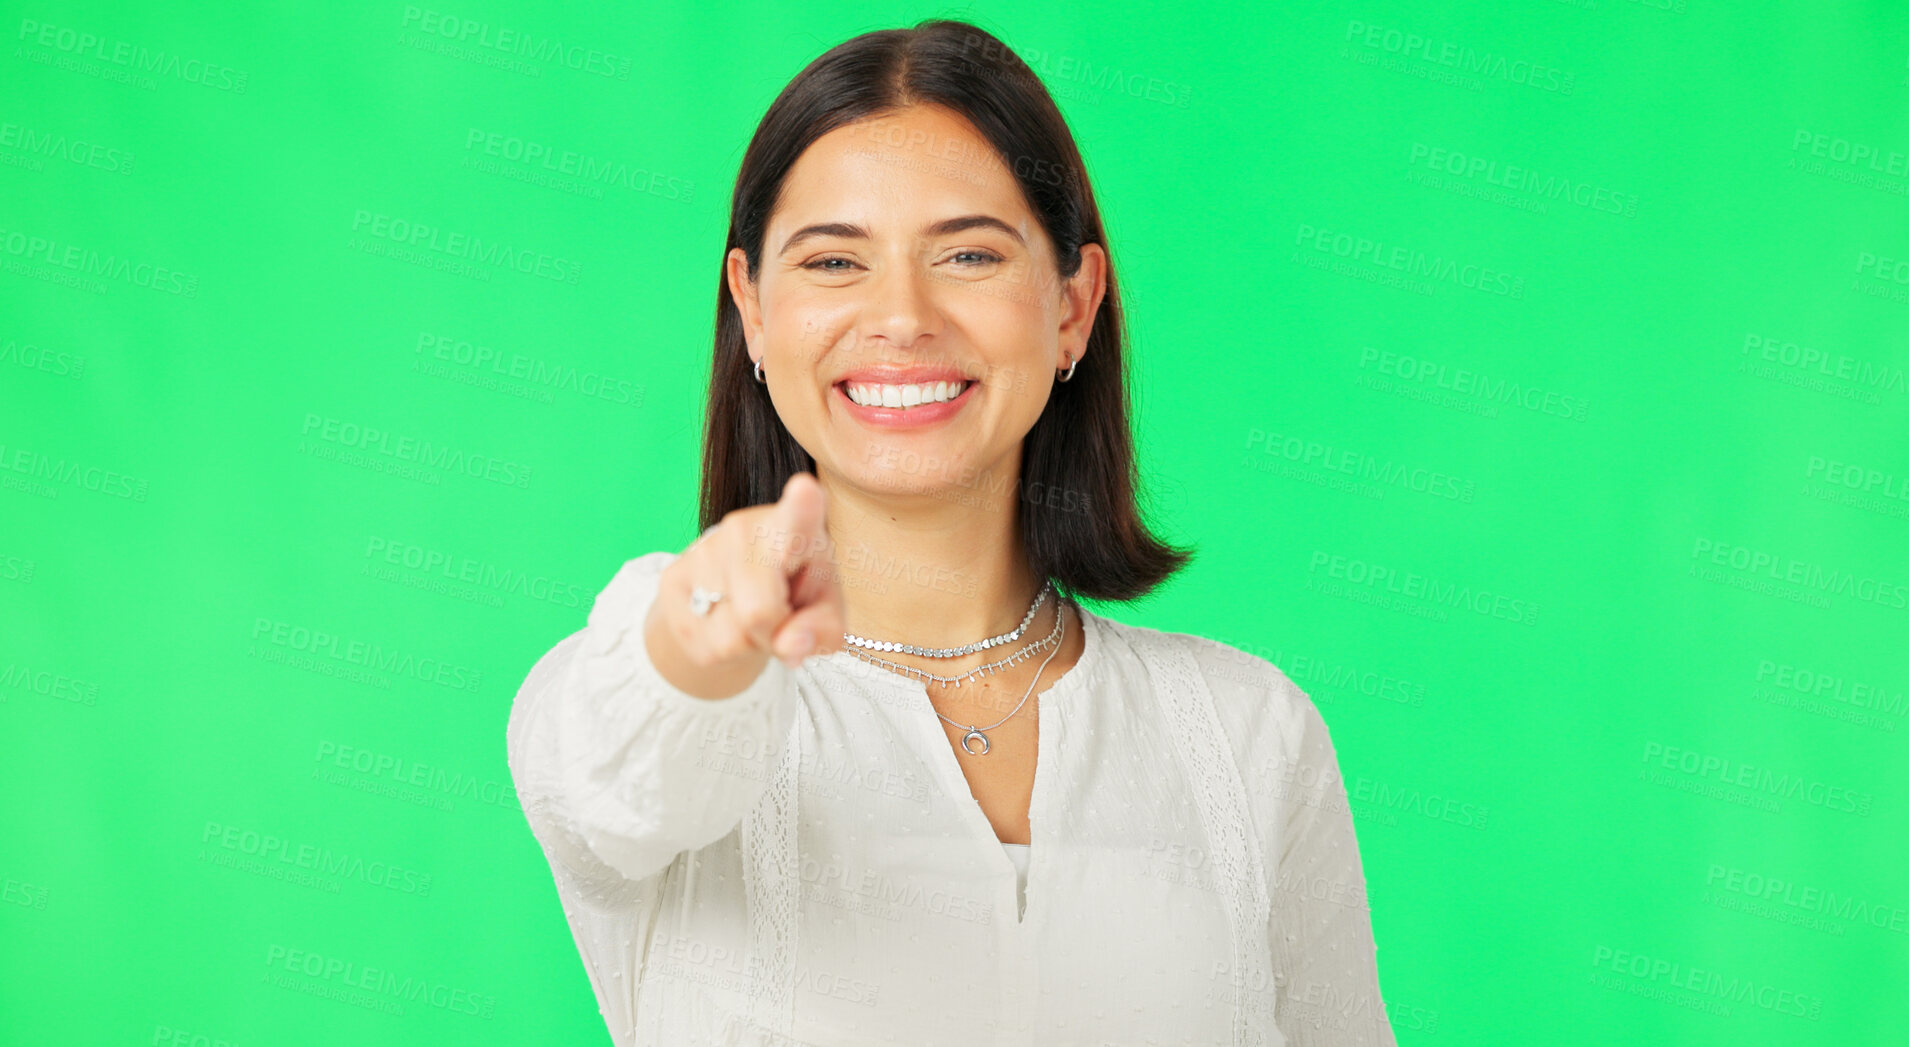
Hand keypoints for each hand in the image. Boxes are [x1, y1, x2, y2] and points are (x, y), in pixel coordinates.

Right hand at [643, 473, 845, 698]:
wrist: (737, 597)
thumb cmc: (796, 596)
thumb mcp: (824, 615)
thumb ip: (821, 630)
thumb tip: (791, 644)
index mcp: (796, 526)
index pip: (797, 516)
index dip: (801, 506)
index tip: (804, 489)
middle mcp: (744, 528)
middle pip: (759, 611)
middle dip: (774, 633)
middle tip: (781, 616)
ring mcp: (704, 550)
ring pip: (732, 636)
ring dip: (749, 642)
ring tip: (753, 615)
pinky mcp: (673, 580)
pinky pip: (708, 645)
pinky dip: (725, 650)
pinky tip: (727, 621)